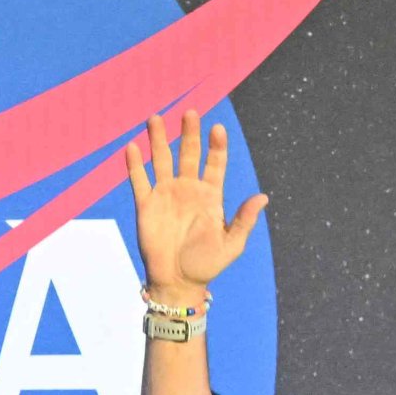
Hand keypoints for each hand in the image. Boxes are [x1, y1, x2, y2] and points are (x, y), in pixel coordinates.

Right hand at [123, 111, 265, 298]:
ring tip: (156, 117)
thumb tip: (263, 197)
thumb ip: (244, 220)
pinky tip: (132, 147)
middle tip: (190, 113)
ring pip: (162, 160)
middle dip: (189, 133)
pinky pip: (139, 181)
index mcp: (210, 196)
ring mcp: (166, 195)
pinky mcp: (146, 206)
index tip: (216, 128)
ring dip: (159, 139)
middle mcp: (188, 190)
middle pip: (188, 154)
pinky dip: (135, 164)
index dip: (216, 146)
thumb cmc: (207, 265)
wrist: (177, 281)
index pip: (214, 163)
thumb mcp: (232, 244)